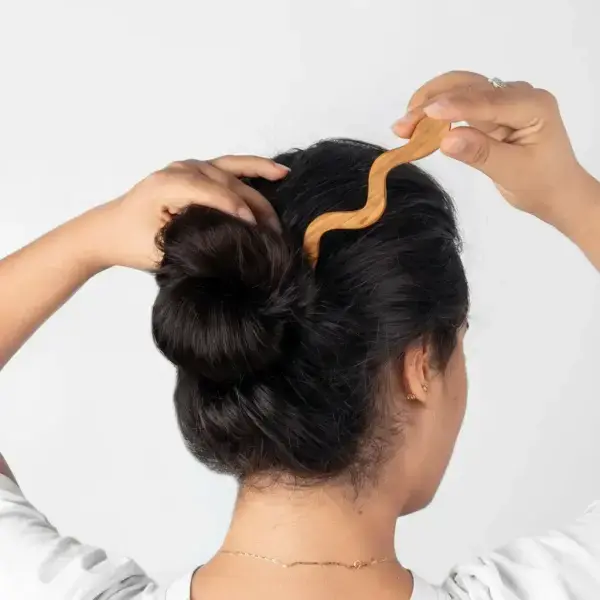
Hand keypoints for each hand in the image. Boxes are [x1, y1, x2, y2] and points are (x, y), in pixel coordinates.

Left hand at [90, 155, 288, 270]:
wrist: (108, 231)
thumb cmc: (131, 243)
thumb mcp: (162, 248)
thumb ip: (195, 241)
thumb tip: (233, 243)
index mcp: (169, 185)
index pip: (216, 195)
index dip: (240, 212)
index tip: (259, 232)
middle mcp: (180, 169)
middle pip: (228, 182)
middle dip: (255, 203)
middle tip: (275, 228)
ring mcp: (187, 167)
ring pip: (231, 170)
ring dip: (260, 176)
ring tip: (285, 179)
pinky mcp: (192, 171)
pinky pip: (226, 166)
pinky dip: (249, 168)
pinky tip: (272, 170)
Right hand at [392, 71, 586, 222]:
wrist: (555, 192)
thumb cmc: (541, 184)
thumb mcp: (512, 172)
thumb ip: (480, 153)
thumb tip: (447, 140)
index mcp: (532, 105)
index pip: (488, 100)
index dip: (456, 105)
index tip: (426, 112)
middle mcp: (517, 95)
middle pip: (469, 86)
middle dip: (433, 102)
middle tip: (403, 125)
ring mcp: (501, 101)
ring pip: (459, 90)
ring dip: (429, 104)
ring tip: (403, 126)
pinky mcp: (488, 112)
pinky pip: (458, 105)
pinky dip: (436, 114)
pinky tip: (417, 125)